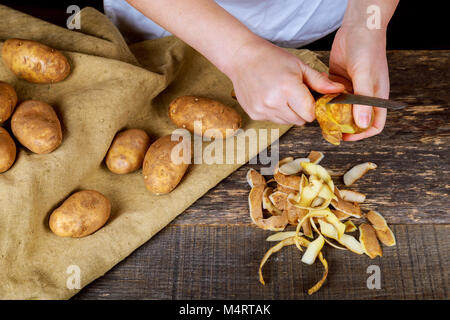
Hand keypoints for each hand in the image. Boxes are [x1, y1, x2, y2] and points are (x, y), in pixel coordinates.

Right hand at [225, 39, 344, 124]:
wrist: (242, 58)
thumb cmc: (271, 59)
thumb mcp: (299, 66)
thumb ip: (319, 82)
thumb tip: (339, 91)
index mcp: (288, 88)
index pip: (310, 113)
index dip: (313, 107)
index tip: (310, 98)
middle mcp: (273, 102)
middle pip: (300, 121)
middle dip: (302, 111)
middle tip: (296, 95)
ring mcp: (262, 110)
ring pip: (287, 122)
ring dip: (290, 113)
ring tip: (283, 95)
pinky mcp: (254, 114)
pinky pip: (274, 120)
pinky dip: (276, 112)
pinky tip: (271, 98)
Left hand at [329, 26, 389, 140]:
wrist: (357, 28)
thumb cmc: (368, 50)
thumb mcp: (365, 76)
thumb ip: (362, 100)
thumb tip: (362, 124)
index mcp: (376, 98)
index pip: (374, 125)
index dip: (362, 134)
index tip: (347, 137)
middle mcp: (364, 97)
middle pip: (355, 120)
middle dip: (343, 127)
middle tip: (328, 129)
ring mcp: (351, 90)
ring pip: (341, 110)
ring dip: (332, 115)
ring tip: (319, 118)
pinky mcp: (339, 83)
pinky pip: (332, 98)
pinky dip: (325, 102)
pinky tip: (316, 102)